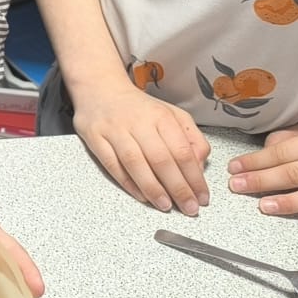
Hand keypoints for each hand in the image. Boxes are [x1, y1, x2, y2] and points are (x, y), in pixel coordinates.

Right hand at [70, 80, 210, 215]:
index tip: (202, 197)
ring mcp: (114, 129)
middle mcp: (138, 122)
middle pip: (160, 159)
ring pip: (135, 162)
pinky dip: (127, 182)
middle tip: (189, 208)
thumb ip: (191, 139)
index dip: (195, 178)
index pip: (182, 150)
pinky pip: (111, 163)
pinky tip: (141, 195)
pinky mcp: (95, 137)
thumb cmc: (139, 109)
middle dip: (178, 188)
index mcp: (161, 116)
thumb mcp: (172, 115)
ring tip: (166, 206)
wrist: (100, 89)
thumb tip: (198, 168)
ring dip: (152, 188)